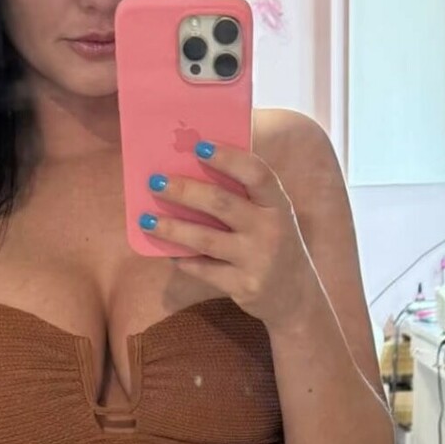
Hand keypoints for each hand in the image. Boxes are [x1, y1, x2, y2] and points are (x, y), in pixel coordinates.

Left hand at [140, 140, 318, 333]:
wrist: (297, 298)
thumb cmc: (276, 245)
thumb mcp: (273, 217)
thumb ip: (246, 197)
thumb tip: (195, 170)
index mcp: (278, 204)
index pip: (256, 173)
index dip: (228, 157)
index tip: (199, 145)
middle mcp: (270, 229)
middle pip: (221, 203)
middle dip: (184, 191)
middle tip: (155, 181)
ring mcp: (257, 259)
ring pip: (206, 239)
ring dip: (172, 228)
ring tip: (146, 219)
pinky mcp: (244, 286)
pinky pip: (205, 270)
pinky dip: (184, 259)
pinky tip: (168, 250)